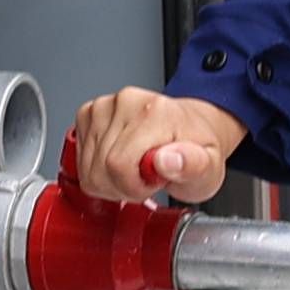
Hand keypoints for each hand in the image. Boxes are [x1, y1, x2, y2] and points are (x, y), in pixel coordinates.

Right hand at [64, 85, 242, 203]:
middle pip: (99, 170)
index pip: (118, 165)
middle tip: (147, 178)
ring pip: (86, 169)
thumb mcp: (209, 167)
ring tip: (135, 170)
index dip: (133, 187)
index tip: (153, 183)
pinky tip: (119, 163)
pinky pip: (79, 161)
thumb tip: (167, 161)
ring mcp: (104, 106)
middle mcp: (127, 102)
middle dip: (122, 187)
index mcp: (156, 112)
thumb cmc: (197, 147)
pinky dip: (97, 170)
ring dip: (109, 181)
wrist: (189, 127)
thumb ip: (192, 165)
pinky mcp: (88, 113)